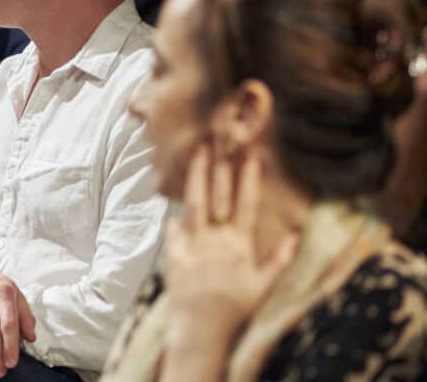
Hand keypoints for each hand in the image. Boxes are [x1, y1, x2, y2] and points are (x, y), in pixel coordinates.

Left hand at [164, 147, 297, 340]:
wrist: (201, 331)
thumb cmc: (235, 309)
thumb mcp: (264, 286)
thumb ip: (280, 259)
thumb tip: (297, 233)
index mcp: (240, 246)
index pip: (246, 203)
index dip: (248, 177)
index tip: (251, 154)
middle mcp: (216, 241)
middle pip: (218, 196)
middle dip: (220, 166)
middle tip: (220, 140)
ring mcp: (193, 246)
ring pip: (194, 203)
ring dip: (196, 176)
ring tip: (197, 153)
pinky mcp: (174, 254)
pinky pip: (174, 228)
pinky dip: (176, 218)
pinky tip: (177, 208)